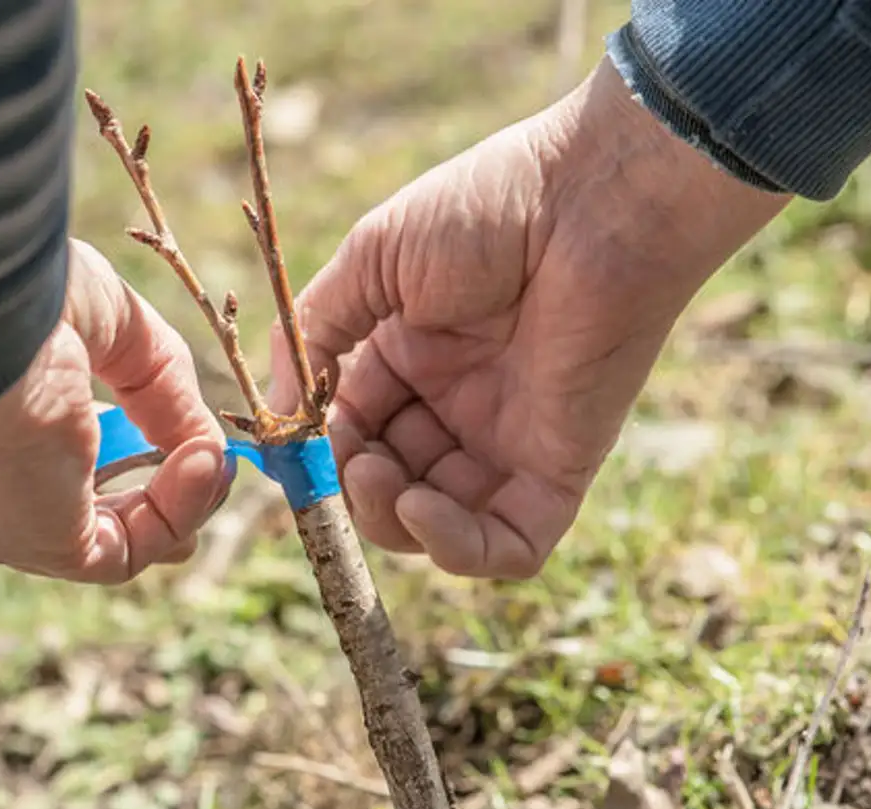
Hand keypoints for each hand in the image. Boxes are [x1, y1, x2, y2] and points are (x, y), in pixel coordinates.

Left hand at [0, 239, 230, 582]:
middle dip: (146, 497)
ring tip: (213, 457)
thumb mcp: (105, 326)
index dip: (110, 454)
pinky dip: (175, 513)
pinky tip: (203, 464)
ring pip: (102, 541)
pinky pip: (124, 551)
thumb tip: (206, 448)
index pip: (33, 464)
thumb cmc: (17, 299)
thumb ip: (157, 385)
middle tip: (202, 463)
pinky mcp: (36, 543)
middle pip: (69, 515)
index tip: (161, 431)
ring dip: (173, 503)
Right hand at [270, 58, 789, 578]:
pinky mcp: (559, 469)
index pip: (351, 427)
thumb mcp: (374, 258)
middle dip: (351, 487)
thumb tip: (276, 412)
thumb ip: (316, 331)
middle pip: (389, 485)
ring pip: (438, 527)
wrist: (594, 198)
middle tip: (344, 461)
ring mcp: (508, 442)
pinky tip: (423, 507)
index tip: (294, 443)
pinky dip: (457, 547)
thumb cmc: (486, 210)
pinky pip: (508, 546)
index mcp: (412, 356)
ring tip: (377, 477)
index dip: (319, 446)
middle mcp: (458, 406)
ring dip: (390, 520)